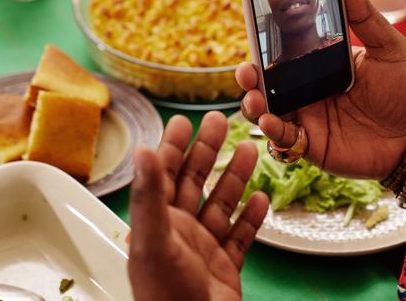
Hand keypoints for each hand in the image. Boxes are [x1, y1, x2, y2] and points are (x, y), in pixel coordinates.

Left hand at [128, 111, 268, 300]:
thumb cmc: (166, 295)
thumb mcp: (153, 240)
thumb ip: (149, 195)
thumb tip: (142, 151)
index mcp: (158, 223)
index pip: (164, 174)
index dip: (172, 146)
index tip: (183, 121)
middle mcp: (179, 231)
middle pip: (195, 181)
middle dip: (208, 151)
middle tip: (221, 122)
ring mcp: (204, 248)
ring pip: (221, 204)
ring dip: (235, 177)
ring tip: (250, 150)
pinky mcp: (225, 266)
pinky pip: (241, 235)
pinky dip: (251, 217)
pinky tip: (262, 199)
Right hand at [236, 0, 405, 179]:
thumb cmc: (404, 90)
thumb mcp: (388, 48)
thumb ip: (366, 18)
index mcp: (320, 63)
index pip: (285, 50)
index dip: (265, 43)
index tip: (252, 30)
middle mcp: (307, 89)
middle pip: (268, 80)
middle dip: (250, 75)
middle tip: (247, 71)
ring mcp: (307, 117)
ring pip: (267, 109)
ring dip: (254, 103)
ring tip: (255, 98)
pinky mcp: (310, 143)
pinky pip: (283, 138)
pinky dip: (273, 131)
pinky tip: (271, 122)